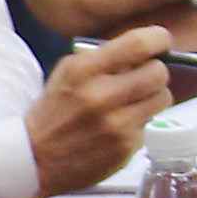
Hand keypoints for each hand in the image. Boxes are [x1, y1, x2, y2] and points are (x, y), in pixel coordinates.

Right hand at [27, 30, 172, 197]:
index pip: (138, 44)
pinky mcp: (125, 148)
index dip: (157, 39)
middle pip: (158, 72)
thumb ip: (104, 58)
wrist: (35, 158)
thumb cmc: (54, 111)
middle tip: (145, 76)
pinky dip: (139, 123)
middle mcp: (101, 96)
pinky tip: (119, 126)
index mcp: (84, 71)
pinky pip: (149, 125)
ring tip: (134, 101)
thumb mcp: (68, 72)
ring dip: (153, 97)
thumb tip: (145, 48)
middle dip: (155, 72)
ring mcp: (116, 125)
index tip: (160, 41)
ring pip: (162, 98)